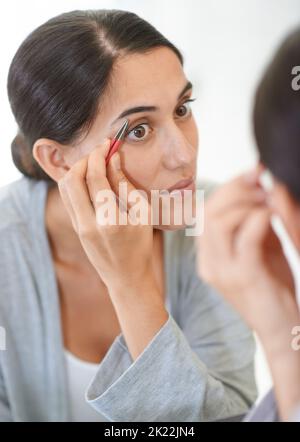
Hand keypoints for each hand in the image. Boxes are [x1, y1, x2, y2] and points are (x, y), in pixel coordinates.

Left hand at [57, 139, 154, 292]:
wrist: (127, 277)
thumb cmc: (141, 246)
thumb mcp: (143, 214)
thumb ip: (126, 185)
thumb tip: (113, 159)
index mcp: (109, 221)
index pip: (95, 179)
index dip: (100, 156)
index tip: (108, 144)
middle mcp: (88, 224)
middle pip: (72, 180)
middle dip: (85, 160)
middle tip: (100, 152)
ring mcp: (78, 227)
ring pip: (65, 188)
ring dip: (78, 170)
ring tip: (95, 164)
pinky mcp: (75, 228)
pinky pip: (69, 198)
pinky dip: (76, 183)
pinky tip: (91, 179)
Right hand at [197, 167, 297, 337]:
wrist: (282, 328)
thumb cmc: (273, 287)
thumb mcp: (261, 249)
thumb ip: (255, 222)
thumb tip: (261, 187)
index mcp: (209, 256)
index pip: (205, 212)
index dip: (228, 187)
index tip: (253, 173)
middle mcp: (209, 263)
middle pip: (208, 213)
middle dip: (235, 189)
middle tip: (261, 181)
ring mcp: (222, 271)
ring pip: (219, 222)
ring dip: (246, 203)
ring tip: (268, 200)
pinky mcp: (242, 277)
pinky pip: (245, 238)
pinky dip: (258, 218)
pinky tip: (272, 215)